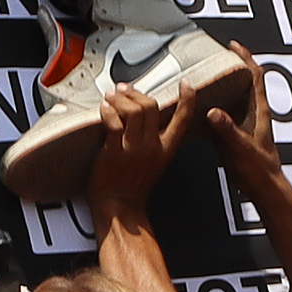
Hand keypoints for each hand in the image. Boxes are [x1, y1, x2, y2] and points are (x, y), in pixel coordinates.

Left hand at [88, 82, 185, 216]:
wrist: (119, 207)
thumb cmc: (132, 186)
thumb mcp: (154, 162)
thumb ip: (153, 140)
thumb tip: (143, 115)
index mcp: (166, 149)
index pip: (183, 119)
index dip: (188, 99)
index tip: (186, 85)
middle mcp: (152, 147)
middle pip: (151, 106)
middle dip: (135, 92)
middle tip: (124, 88)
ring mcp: (134, 149)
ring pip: (133, 111)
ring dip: (119, 98)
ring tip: (111, 96)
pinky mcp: (114, 152)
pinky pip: (113, 123)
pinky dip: (107, 111)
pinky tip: (104, 108)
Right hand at [198, 49, 286, 199]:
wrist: (263, 189)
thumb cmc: (260, 170)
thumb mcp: (241, 148)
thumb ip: (227, 130)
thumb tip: (214, 112)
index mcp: (259, 111)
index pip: (255, 76)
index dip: (246, 58)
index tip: (233, 46)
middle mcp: (251, 114)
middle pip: (242, 82)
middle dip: (229, 68)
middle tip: (212, 58)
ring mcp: (242, 123)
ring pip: (230, 97)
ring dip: (218, 87)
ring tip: (201, 78)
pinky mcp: (233, 134)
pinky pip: (220, 115)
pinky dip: (209, 107)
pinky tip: (195, 108)